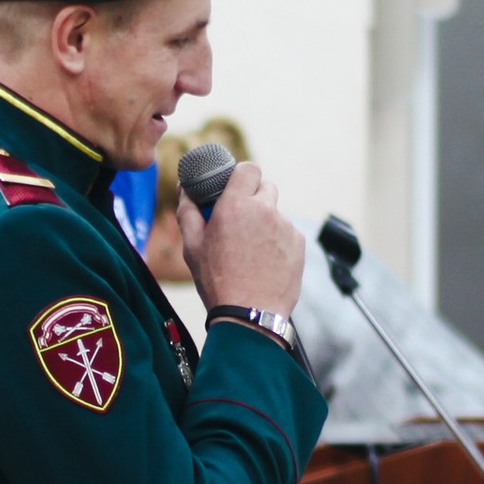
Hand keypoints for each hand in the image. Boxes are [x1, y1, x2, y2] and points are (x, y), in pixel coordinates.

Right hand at [180, 162, 305, 315]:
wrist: (250, 314)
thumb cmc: (217, 281)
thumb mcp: (191, 246)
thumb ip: (187, 211)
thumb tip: (185, 190)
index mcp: (235, 205)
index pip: (248, 168)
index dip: (241, 176)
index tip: (234, 187)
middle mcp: (264, 210)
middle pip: (265, 186)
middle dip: (253, 197)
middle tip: (239, 219)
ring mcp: (285, 226)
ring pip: (275, 212)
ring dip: (265, 221)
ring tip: (251, 249)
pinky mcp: (298, 243)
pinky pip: (287, 232)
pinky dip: (277, 240)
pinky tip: (265, 261)